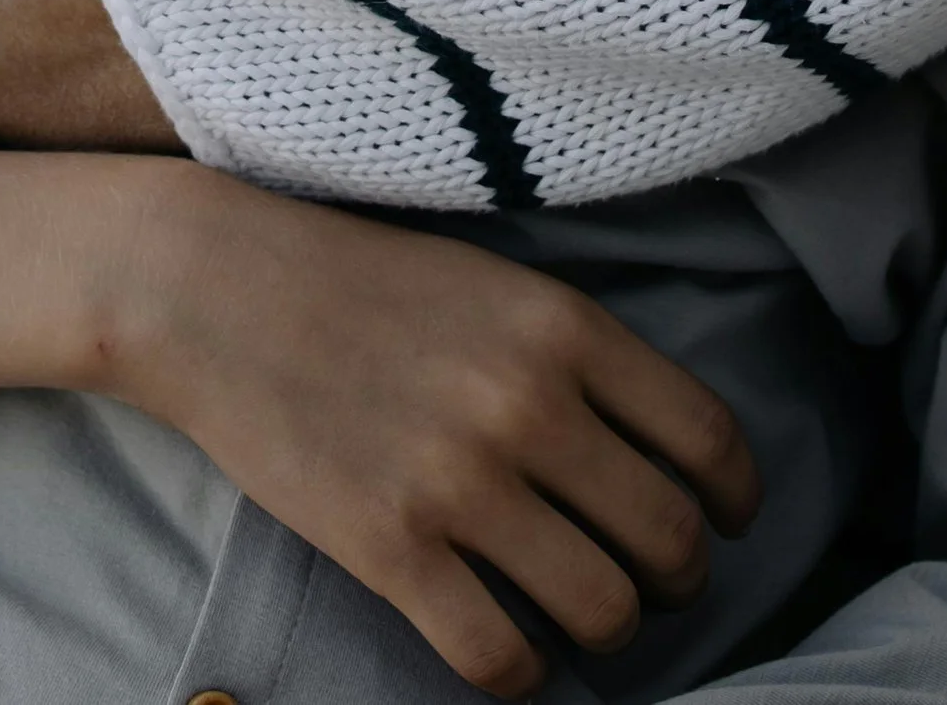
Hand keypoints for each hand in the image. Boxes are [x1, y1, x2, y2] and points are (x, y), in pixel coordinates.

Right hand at [116, 179, 759, 700]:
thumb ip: (574, 354)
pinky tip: (503, 644)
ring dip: (606, 630)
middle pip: (671, 540)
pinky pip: (502, 658)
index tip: (724, 522)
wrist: (211, 286)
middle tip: (647, 584)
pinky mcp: (390, 546)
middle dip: (677, 582)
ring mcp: (459, 479)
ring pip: (605, 611)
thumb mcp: (488, 281)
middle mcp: (527, 403)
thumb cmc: (354, 281)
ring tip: (573, 614)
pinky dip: (521, 672)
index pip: (709, 440)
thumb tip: (658, 452)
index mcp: (561, 326)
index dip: (735, 501)